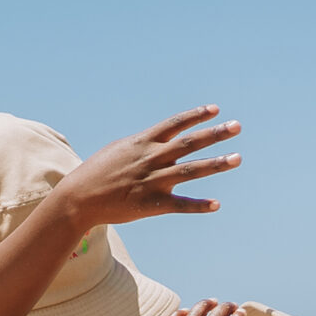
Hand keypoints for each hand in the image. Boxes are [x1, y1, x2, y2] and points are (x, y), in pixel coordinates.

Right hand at [55, 109, 241, 227]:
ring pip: (191, 170)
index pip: (176, 124)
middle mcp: (152, 158)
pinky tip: (216, 204)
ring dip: (216, 164)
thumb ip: (143, 144)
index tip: (216, 110)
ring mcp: (153, 181)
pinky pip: (180, 205)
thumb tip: (159, 139)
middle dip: (215, 134)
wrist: (78, 199)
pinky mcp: (151, 204)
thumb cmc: (97, 172)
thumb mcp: (119, 149)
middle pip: (190, 143)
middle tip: (237, 126)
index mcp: (144, 142)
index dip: (197, 116)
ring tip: (237, 158)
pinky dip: (198, 205)